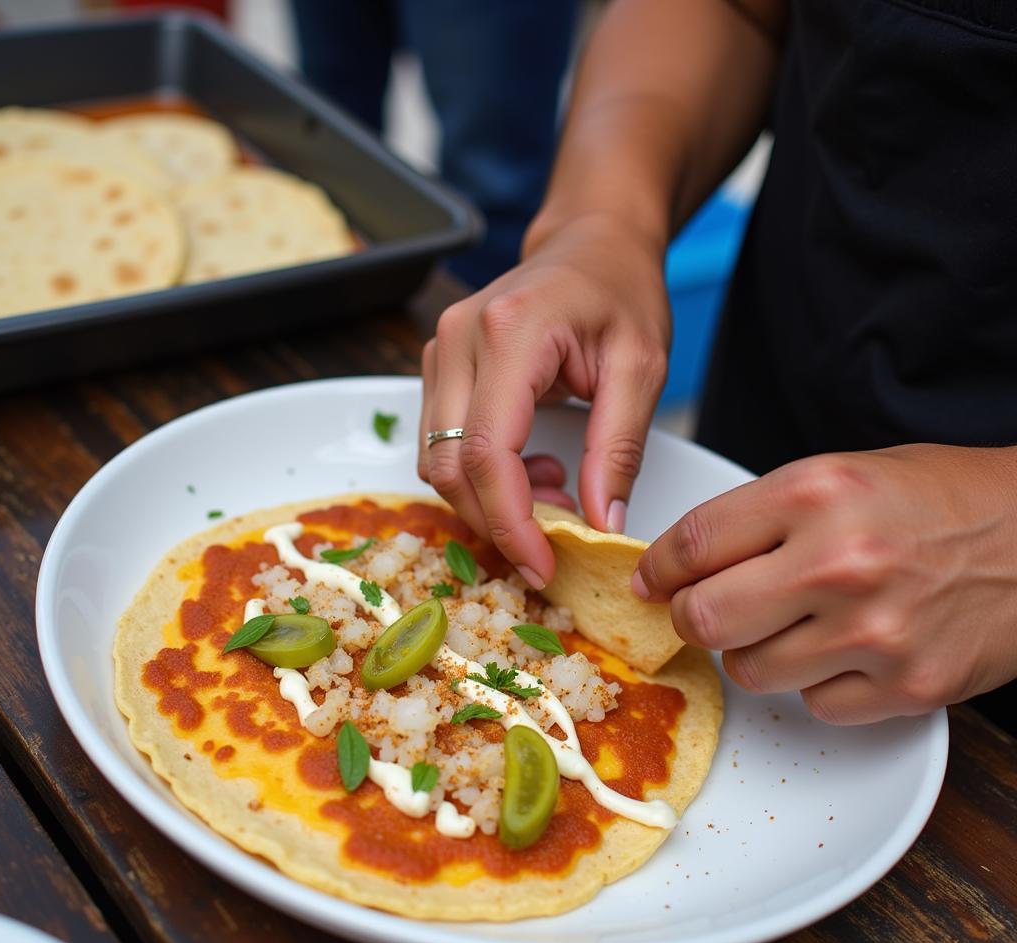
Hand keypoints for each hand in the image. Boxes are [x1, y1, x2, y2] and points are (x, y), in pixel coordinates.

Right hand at [418, 213, 670, 588]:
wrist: (590, 242)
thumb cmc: (620, 293)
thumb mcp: (641, 368)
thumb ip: (619, 450)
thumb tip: (599, 526)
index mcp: (510, 332)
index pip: (489, 452)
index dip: (511, 522)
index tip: (543, 564)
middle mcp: (458, 340)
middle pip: (450, 466)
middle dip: (499, 519)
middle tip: (562, 528)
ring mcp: (439, 351)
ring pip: (437, 462)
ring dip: (491, 498)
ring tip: (558, 484)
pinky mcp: (438, 365)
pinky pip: (442, 443)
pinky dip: (483, 475)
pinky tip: (534, 466)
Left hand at [632, 444, 1016, 722]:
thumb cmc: (941, 500)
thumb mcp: (842, 475)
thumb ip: (760, 517)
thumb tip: (681, 563)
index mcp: (817, 492)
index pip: (693, 543)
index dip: (657, 568)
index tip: (650, 581)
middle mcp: (840, 561)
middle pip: (704, 617)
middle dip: (690, 616)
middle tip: (706, 609)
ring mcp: (875, 631)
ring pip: (749, 670)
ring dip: (755, 652)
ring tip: (795, 624)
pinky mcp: (906, 687)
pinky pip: (813, 705)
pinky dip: (816, 683)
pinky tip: (846, 649)